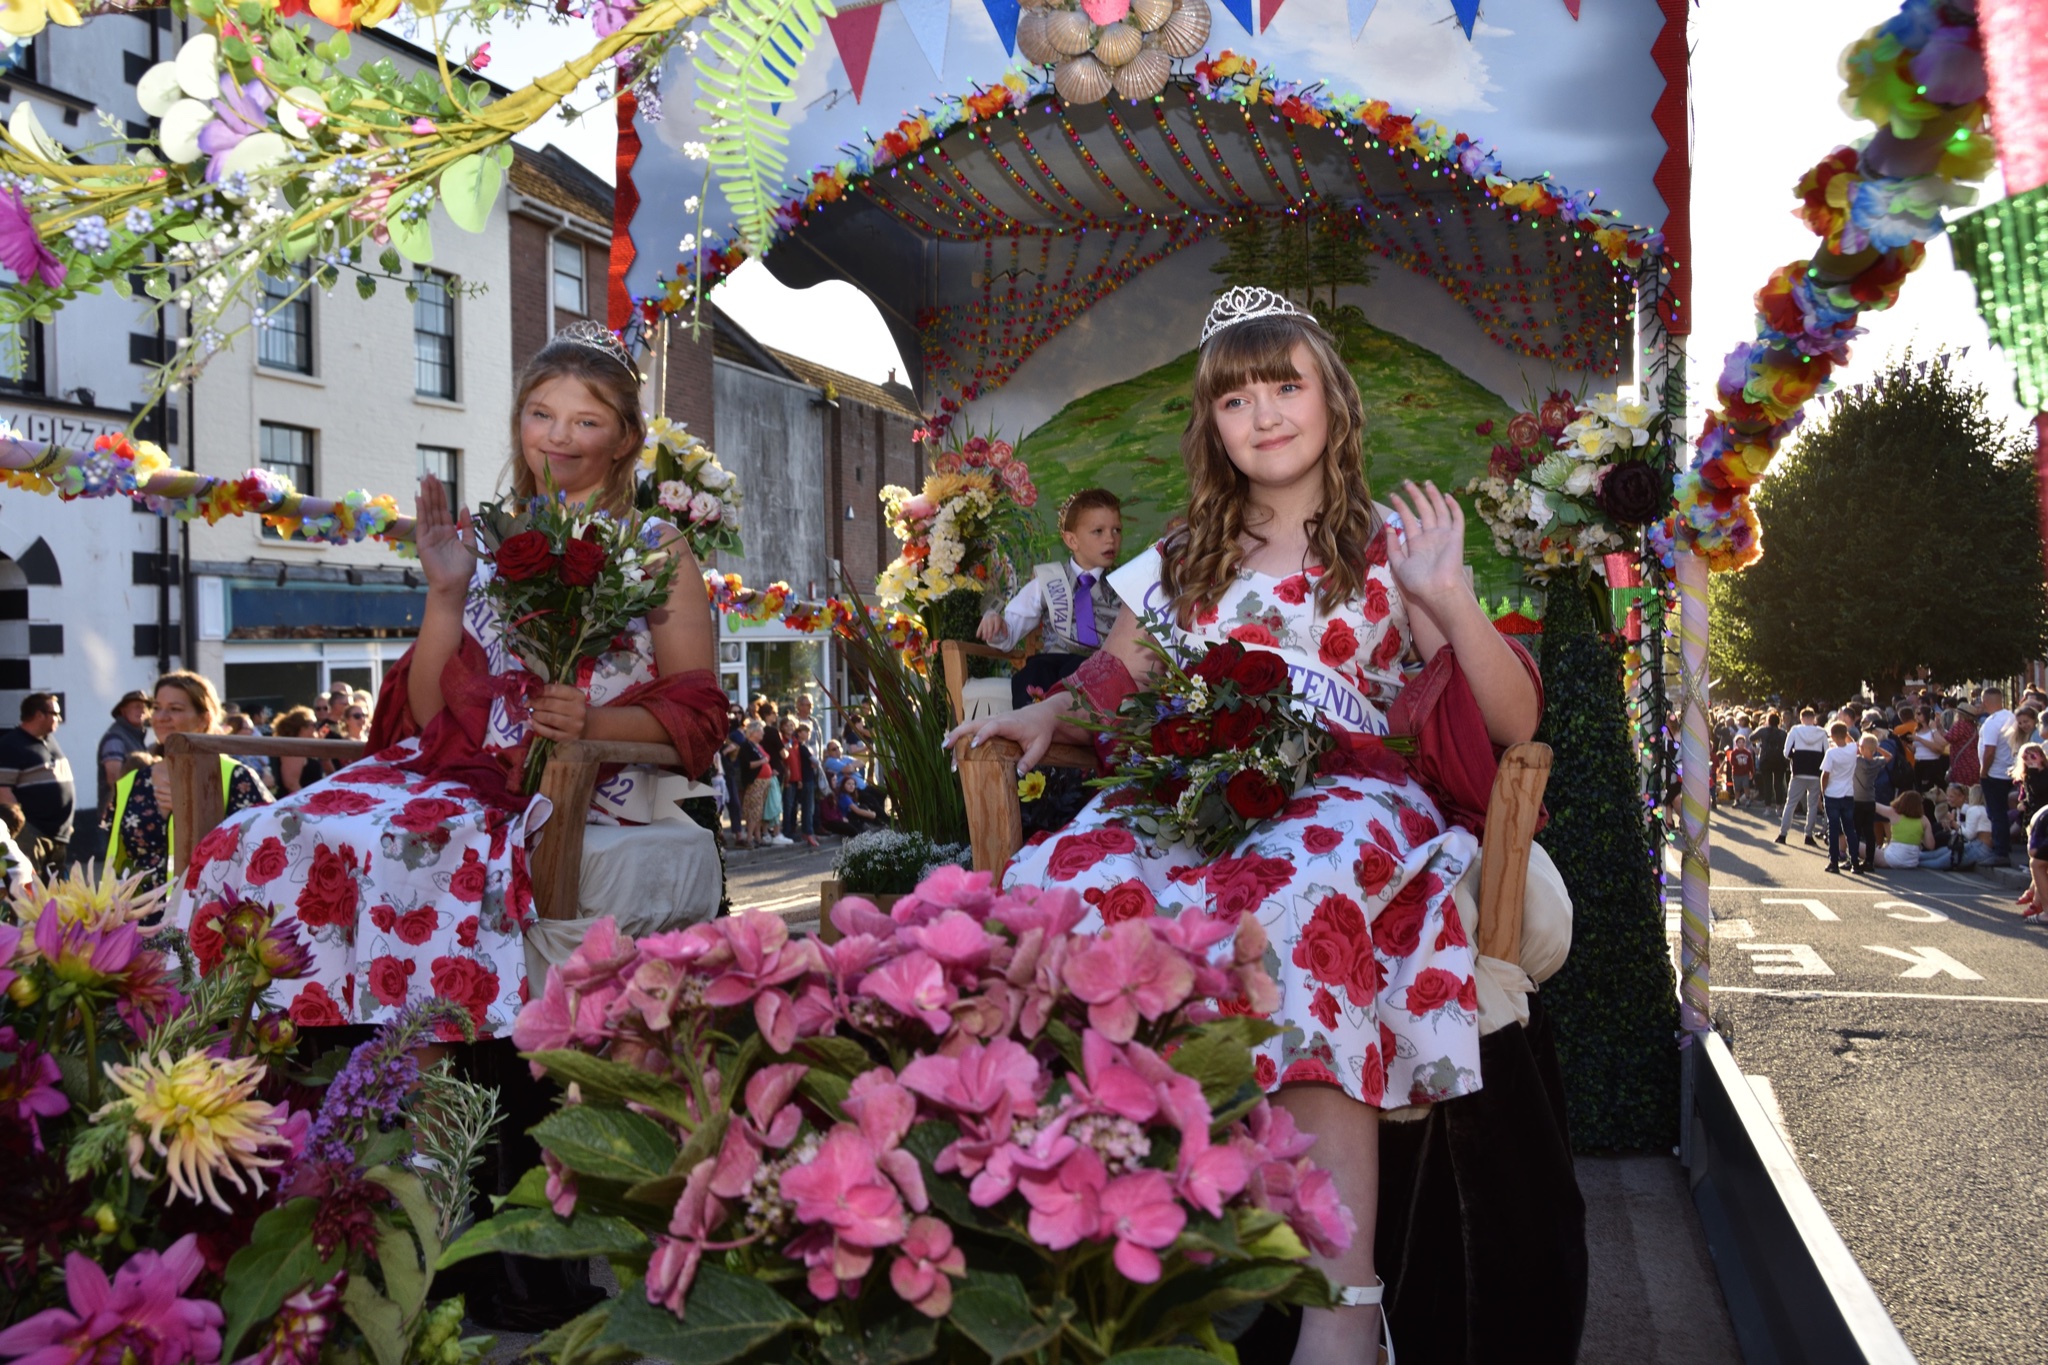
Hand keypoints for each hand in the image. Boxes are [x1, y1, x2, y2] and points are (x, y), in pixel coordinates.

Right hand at [414, 474, 476, 594]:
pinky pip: (423, 522)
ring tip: (425, 480)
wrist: (454, 585)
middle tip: (429, 473)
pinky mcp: (423, 541)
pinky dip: (421, 509)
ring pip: (428, 511)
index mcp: (449, 532)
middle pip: (435, 506)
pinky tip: (420, 497)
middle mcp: (438, 531)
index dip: (442, 494)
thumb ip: (468, 526)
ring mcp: (429, 535)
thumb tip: (464, 506)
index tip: (438, 480)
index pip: (444, 509)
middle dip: (433, 490)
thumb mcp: (471, 544)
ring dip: (427, 495)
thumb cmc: (463, 569)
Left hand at [529, 684, 588, 742]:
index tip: (531, 693)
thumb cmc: (572, 708)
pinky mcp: (568, 738)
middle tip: (527, 704)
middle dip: (535, 703)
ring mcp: (574, 725)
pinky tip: (532, 722)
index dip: (539, 691)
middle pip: (550, 704)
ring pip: (549, 718)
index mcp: (578, 696)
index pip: (554, 690)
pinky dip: (537, 727)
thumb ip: (553, 692)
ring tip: (531, 713)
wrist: (586, 726)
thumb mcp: (567, 696)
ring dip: (536, 715)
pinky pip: (549, 732)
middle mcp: (578, 710)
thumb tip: (531, 693)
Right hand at [943, 696, 1069, 773]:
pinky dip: (962, 735)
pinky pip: (973, 727)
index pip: (993, 726)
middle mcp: (997, 719)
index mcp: (1010, 724)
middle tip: (946, 747)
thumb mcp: (1040, 747)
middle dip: (959, 734)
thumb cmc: (1041, 730)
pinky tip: (954, 747)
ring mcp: (992, 719)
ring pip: (970, 724)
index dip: (983, 734)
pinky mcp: (989, 723)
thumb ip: (1030, 760)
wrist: (1043, 715)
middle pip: (974, 723)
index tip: (973, 745)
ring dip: (957, 735)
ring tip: (945, 749)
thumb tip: (1019, 774)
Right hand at [976, 611, 1006, 644]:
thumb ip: (1004, 629)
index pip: (997, 623)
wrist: (992, 614)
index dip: (996, 628)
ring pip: (984, 627)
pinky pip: (979, 627)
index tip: (995, 634)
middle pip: (990, 626)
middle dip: (989, 633)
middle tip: (989, 639)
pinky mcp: (981, 622)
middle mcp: (990, 618)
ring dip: (984, 633)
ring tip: (984, 639)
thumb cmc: (998, 621)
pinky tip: (978, 636)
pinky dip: (978, 631)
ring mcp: (985, 620)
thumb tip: (1005, 636)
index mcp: (997, 618)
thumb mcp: (1003, 623)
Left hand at [1384, 479, 1466, 607]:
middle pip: (1423, 510)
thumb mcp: (1399, 565)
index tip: (1393, 495)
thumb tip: (1389, 528)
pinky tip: (1447, 496)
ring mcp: (1443, 535)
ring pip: (1439, 510)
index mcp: (1417, 543)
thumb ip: (1393, 547)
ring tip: (1426, 483)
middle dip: (1415, 496)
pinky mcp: (1456, 537)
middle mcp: (1430, 536)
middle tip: (1407, 482)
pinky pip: (1456, 519)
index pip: (1408, 519)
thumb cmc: (1418, 581)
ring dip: (1433, 496)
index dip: (1401, 507)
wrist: (1437, 589)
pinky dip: (1453, 507)